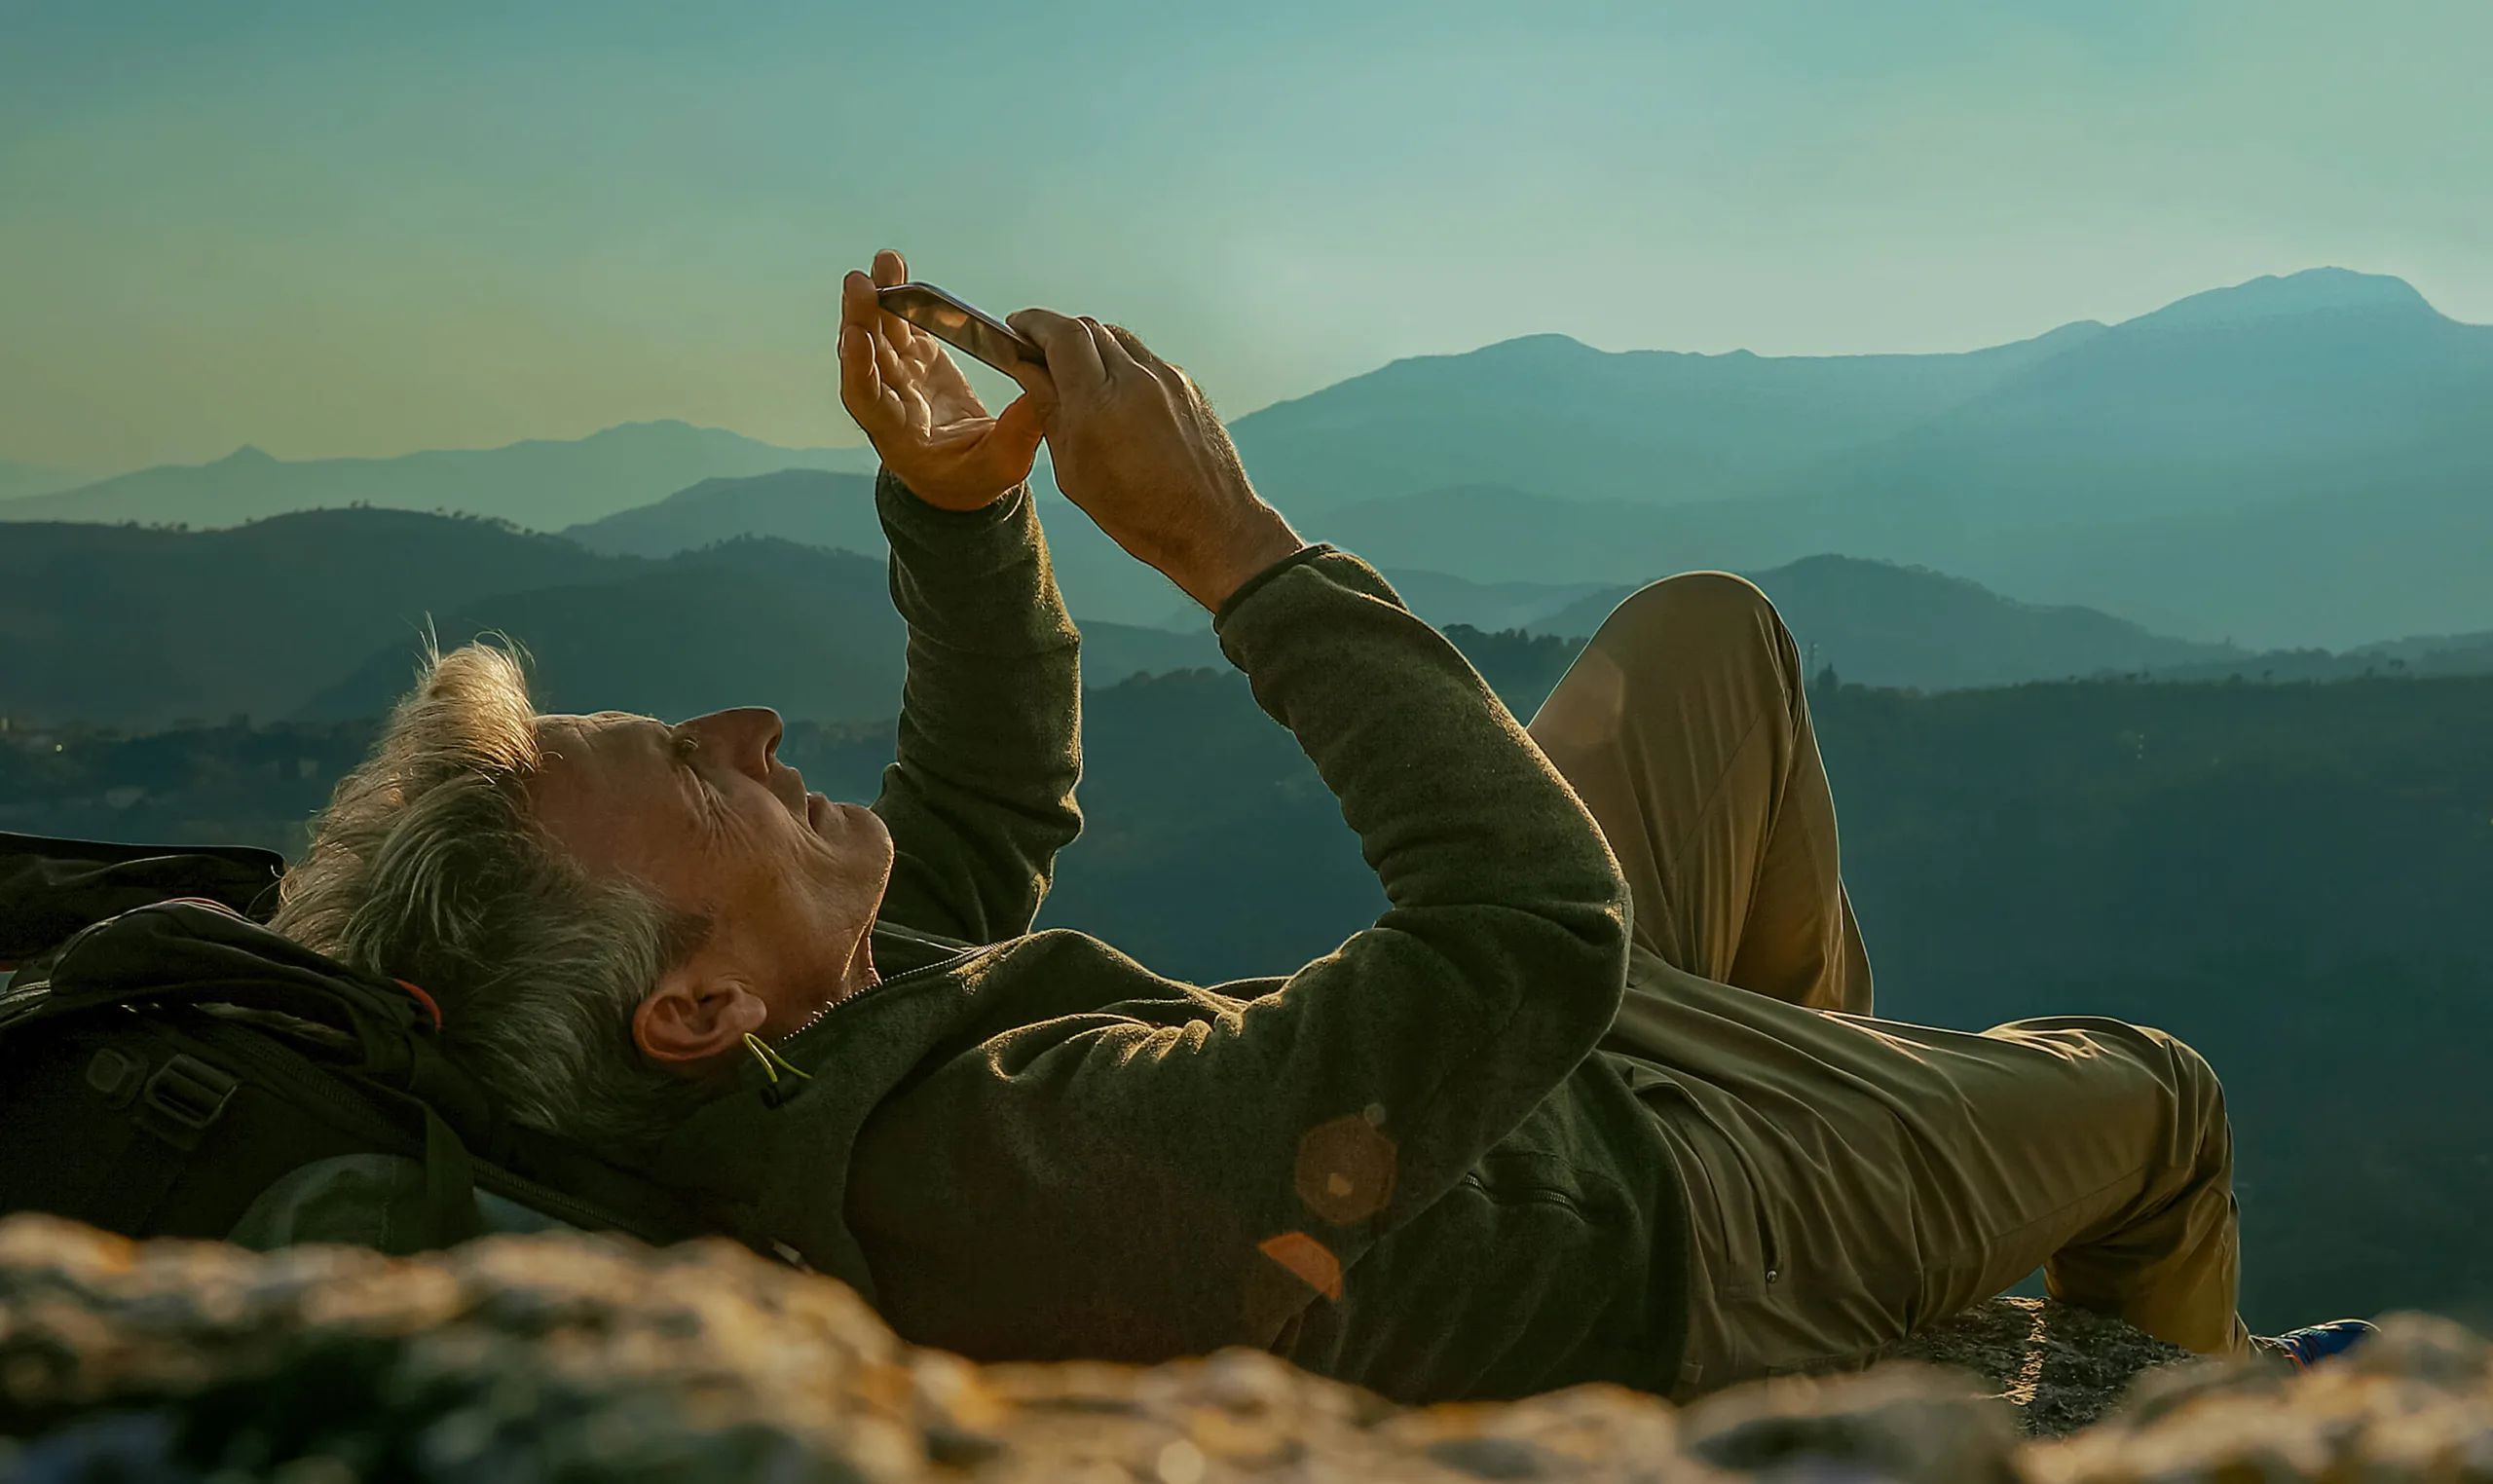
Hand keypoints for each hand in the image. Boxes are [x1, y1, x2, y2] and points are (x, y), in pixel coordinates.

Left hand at [838, 249, 1048, 510]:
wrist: (962, 476)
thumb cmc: (976, 479)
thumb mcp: (1001, 465)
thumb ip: (1017, 433)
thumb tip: (1041, 394)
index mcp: (898, 434)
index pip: (868, 399)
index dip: (859, 369)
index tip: (856, 338)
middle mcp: (889, 400)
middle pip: (867, 357)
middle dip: (861, 319)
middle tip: (860, 283)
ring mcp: (900, 376)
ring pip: (880, 332)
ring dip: (877, 297)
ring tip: (884, 262)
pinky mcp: (916, 358)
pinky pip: (902, 322)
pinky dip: (898, 293)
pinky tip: (896, 266)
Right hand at [1002, 310, 1303, 610]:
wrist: (1211, 525)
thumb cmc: (1142, 513)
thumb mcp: (1074, 471)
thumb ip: (1049, 411)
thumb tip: (1028, 372)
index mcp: (1099, 405)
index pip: (1061, 334)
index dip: (1033, 324)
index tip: (1016, 329)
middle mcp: (1136, 381)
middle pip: (1087, 328)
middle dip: (1057, 333)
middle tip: (1039, 352)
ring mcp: (1167, 379)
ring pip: (1118, 337)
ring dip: (1090, 344)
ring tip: (1076, 373)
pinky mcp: (1186, 386)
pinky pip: (1144, 358)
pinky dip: (1120, 363)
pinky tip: (1114, 394)